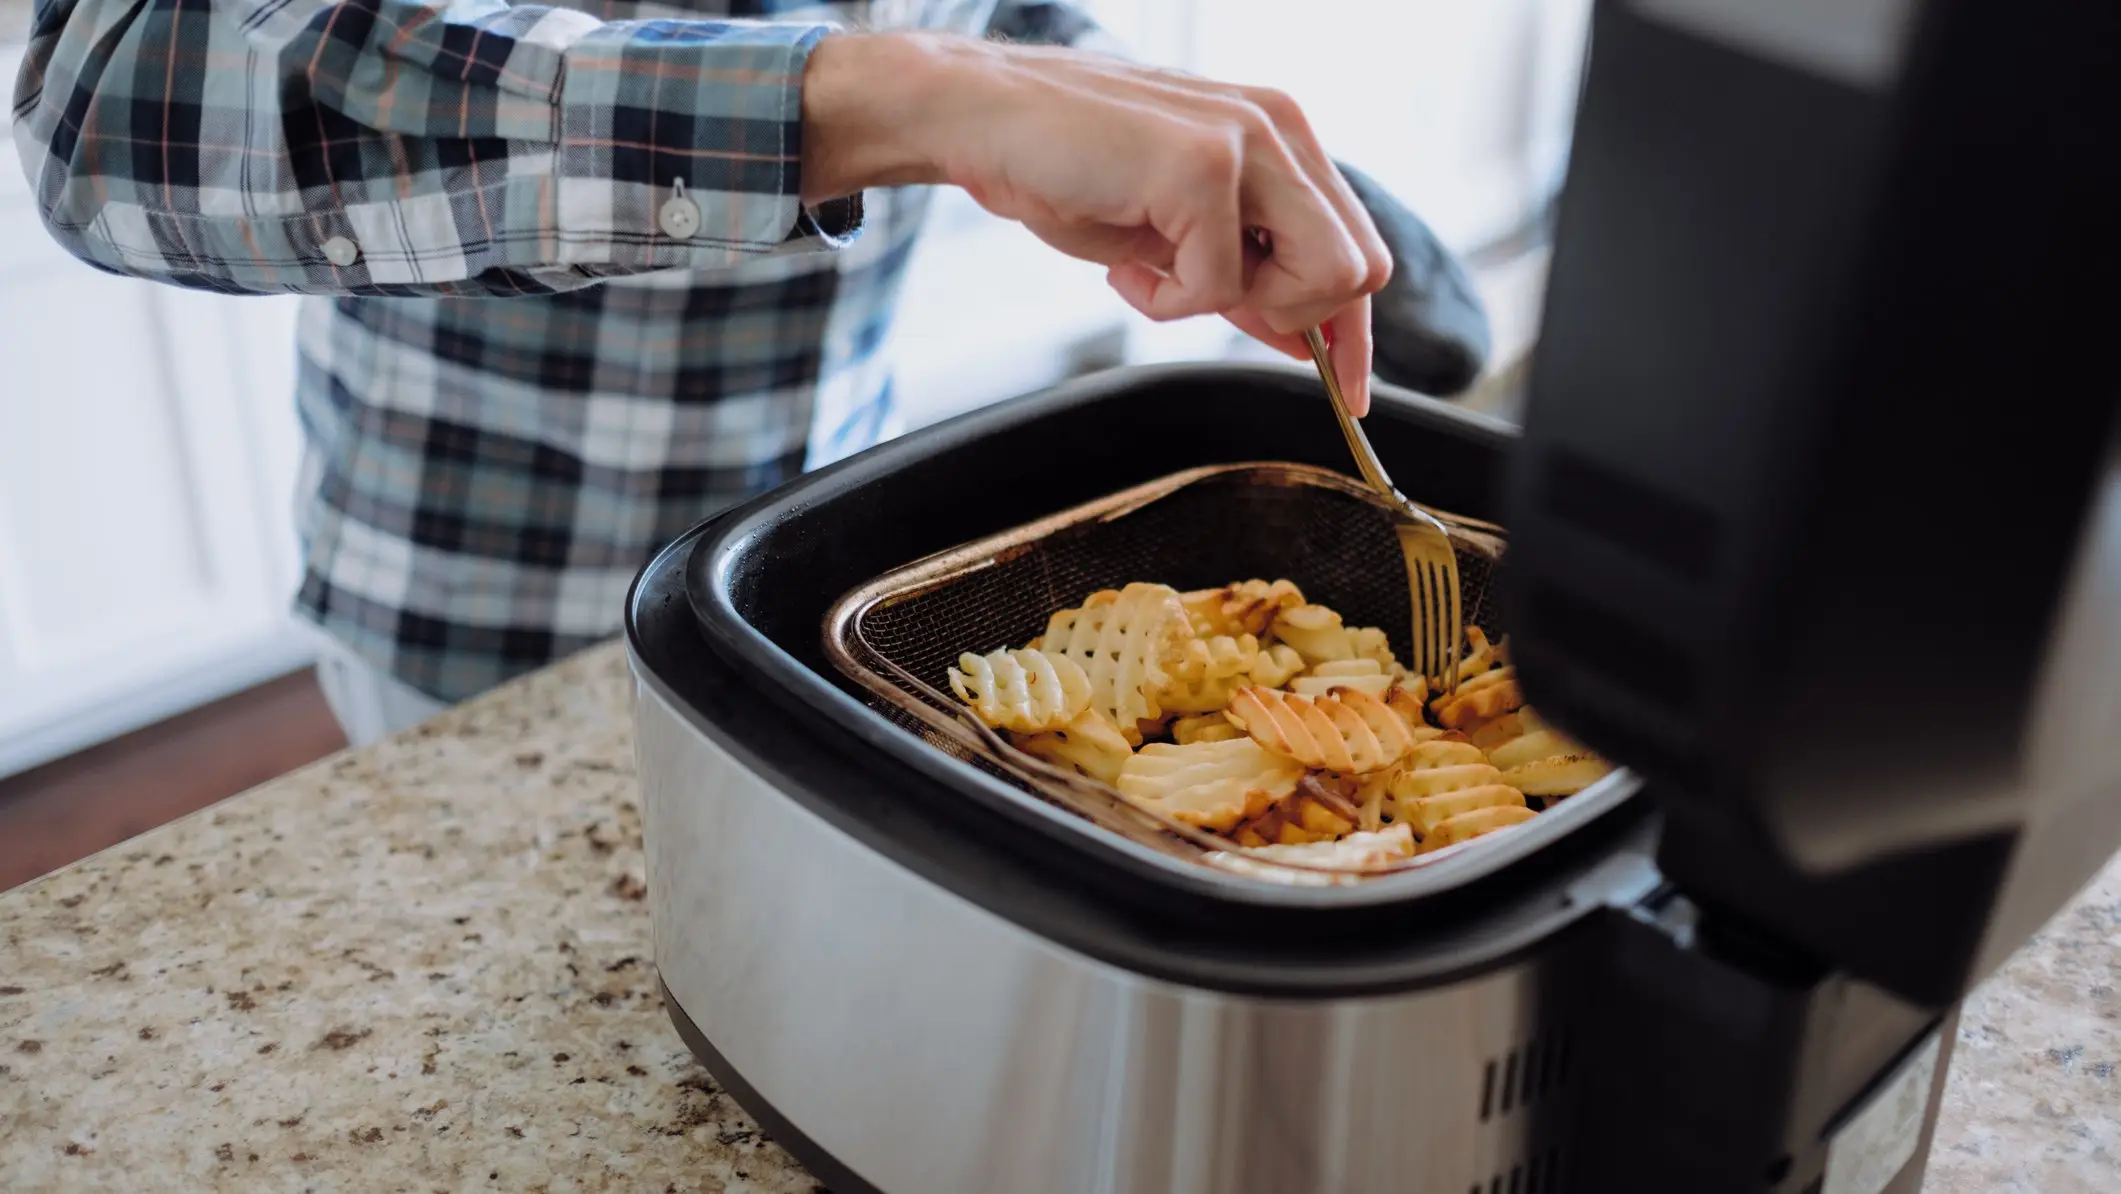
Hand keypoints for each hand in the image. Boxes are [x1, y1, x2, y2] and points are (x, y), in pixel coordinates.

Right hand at [801, 33, 1392, 413]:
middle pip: (1358, 270)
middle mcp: (1279, 127)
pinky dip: (1165, 300)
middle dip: (1291, 318)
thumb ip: (1247, 274)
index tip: (1348, 392)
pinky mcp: (1203, 165)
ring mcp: (1247, 140)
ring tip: (1162, 276)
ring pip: (1319, 277)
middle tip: (1208, 300)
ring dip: (1236, 304)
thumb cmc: (1067, 171)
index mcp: (1280, 135)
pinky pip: (1219, 286)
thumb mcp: (1175, 234)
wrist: (981, 119)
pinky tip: (1125, 265)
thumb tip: (1306, 339)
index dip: (1355, 333)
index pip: (1357, 246)